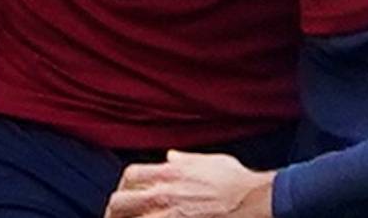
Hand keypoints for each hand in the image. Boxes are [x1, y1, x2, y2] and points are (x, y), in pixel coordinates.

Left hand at [107, 151, 274, 217]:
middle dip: (115, 211)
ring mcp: (170, 214)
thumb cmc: (235, 180)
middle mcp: (164, 193)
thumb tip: (171, 156)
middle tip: (116, 217)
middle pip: (120, 202)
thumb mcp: (209, 161)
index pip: (131, 174)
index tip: (127, 193)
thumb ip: (186, 160)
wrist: (252, 199)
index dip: (125, 185)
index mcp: (170, 173)